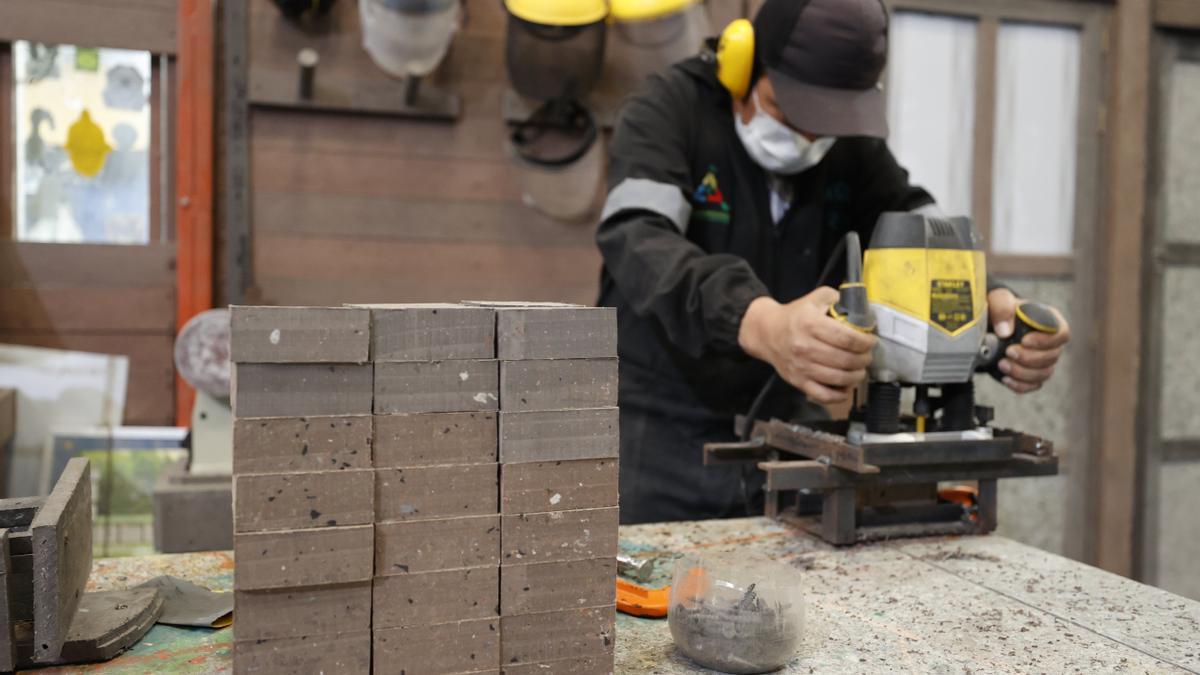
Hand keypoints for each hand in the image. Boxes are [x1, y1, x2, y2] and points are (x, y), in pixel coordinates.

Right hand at [738, 288, 877, 403]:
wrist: (767, 332)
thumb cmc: (795, 316)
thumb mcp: (816, 298)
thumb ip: (838, 299)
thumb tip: (861, 309)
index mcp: (810, 324)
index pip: (847, 338)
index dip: (865, 342)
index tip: (871, 342)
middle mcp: (804, 347)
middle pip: (845, 360)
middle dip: (863, 359)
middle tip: (867, 356)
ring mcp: (801, 366)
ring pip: (838, 378)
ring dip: (856, 376)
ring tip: (860, 370)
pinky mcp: (798, 381)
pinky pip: (822, 394)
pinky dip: (839, 395)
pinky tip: (846, 387)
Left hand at [987, 288, 1070, 392]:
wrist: (988, 325)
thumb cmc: (999, 309)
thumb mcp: (998, 300)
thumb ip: (1002, 308)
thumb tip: (1005, 331)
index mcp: (1049, 321)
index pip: (1062, 334)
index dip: (1046, 341)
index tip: (1024, 341)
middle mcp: (1050, 342)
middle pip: (1053, 356)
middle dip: (1029, 358)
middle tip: (1008, 352)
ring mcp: (1042, 359)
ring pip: (1044, 373)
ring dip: (1023, 372)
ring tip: (1002, 364)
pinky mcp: (1031, 373)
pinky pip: (1034, 385)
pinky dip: (1020, 385)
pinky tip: (1006, 379)